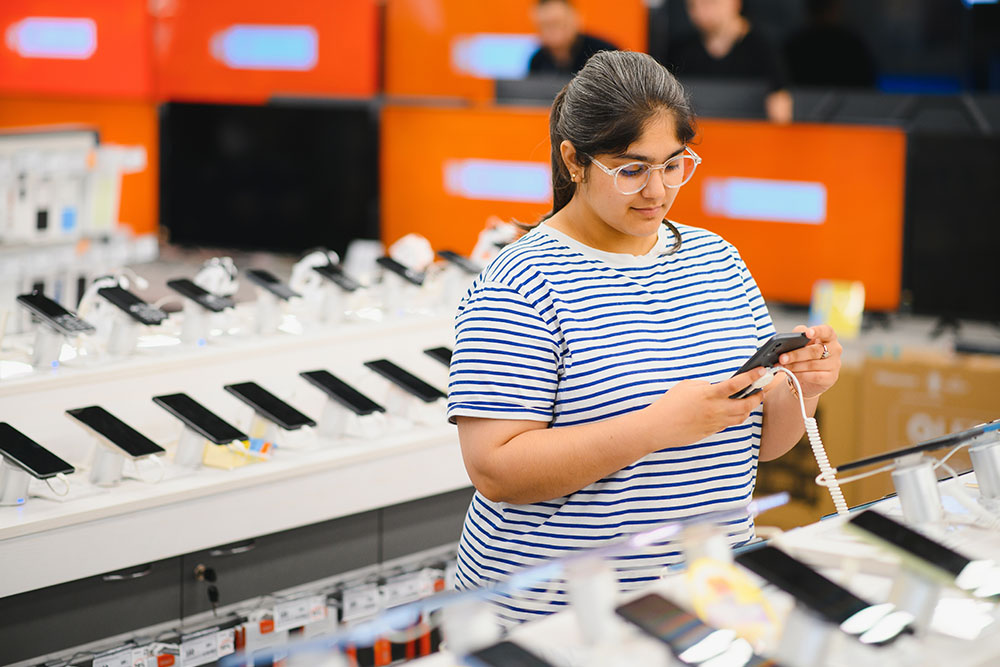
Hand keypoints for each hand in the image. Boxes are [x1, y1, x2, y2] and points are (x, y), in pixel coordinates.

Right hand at [645, 368, 770, 446]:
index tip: (761, 370)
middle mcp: (716, 409)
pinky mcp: (712, 431)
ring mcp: (715, 422)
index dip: (752, 376)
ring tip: (749, 400)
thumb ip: (705, 385)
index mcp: (709, 394)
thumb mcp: (687, 386)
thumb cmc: (670, 404)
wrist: (659, 427)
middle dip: (757, 397)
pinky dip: (736, 416)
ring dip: (748, 408)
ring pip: (741, 416)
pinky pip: (730, 423)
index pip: (737, 384)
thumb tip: (716, 387)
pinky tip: (734, 410)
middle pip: (747, 404)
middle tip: (759, 390)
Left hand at [777, 324, 841, 398]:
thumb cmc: (805, 355)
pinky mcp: (832, 377)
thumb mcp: (802, 342)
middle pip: (815, 351)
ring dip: (795, 366)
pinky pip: (815, 376)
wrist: (808, 376)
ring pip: (813, 364)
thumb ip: (798, 336)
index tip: (807, 333)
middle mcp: (835, 349)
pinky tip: (792, 374)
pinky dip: (801, 375)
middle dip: (796, 354)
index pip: (826, 331)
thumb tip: (791, 337)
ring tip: (783, 366)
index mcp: (829, 336)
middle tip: (782, 358)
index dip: (817, 331)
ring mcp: (835, 364)